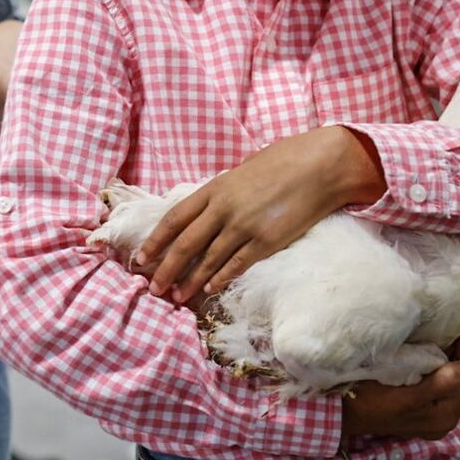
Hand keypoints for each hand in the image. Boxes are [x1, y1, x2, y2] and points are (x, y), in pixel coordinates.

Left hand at [135, 127, 384, 301]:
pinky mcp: (267, 240)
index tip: (141, 258)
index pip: (174, 219)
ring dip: (190, 280)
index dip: (156, 240)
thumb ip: (222, 193)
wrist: (318, 166)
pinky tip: (210, 289)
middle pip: (185, 244)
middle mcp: (223, 209)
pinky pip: (237, 264)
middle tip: (153, 287)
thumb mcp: (241, 172)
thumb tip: (208, 210)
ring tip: (177, 297)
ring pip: (209, 259)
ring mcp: (244, 226)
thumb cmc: (281, 163)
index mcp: (213, 189)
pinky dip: (221, 278)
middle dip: (166, 268)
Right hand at [342, 334, 459, 442]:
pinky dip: (451, 372)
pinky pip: (450, 389)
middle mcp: (446, 419)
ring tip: (452, 341)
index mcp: (444, 415)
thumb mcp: (403, 396)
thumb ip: (438, 385)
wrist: (342, 415)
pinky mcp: (426, 412)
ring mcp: (436, 417)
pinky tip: (440, 359)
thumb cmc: (369, 403)